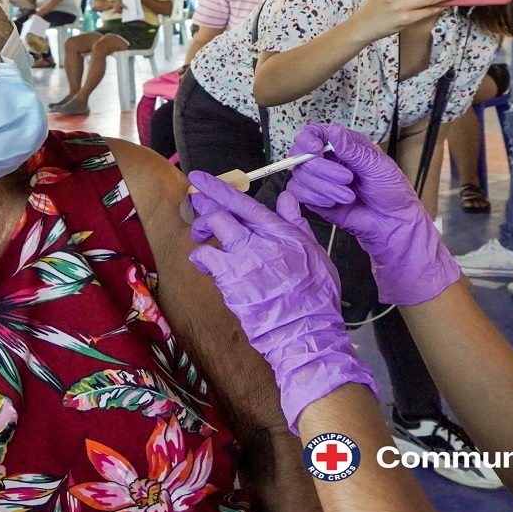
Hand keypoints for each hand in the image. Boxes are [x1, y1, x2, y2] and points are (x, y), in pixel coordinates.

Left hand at [185, 171, 376, 431]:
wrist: (307, 332)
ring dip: (201, 228)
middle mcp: (260, 241)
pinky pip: (206, 257)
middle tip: (195, 201)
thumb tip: (288, 197)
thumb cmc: (316, 298)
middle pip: (222, 211)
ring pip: (212, 229)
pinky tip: (204, 262)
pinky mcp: (230, 281)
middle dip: (204, 202)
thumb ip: (297, 224)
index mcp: (282, 233)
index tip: (200, 179)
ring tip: (200, 234)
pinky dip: (201, 256)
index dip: (219, 188)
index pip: (245, 202)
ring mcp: (243, 259)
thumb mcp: (316, 255)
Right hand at [284, 124, 459, 305]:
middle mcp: (326, 159)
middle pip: (301, 155)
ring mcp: (318, 180)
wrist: (392, 222)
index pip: (312, 132)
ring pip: (299, 175)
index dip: (308, 138)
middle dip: (321, 168)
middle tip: (348, 179)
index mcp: (341, 144)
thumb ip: (353, 150)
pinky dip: (314, 197)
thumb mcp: (377, 165)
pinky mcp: (314, 199)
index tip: (316, 149)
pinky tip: (333, 203)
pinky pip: (298, 194)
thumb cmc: (390, 189)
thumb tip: (333, 131)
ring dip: (323, 186)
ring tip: (349, 196)